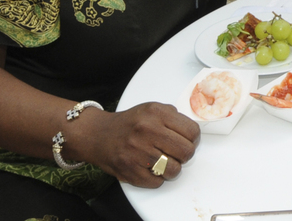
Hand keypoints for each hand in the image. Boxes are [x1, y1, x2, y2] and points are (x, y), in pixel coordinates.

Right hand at [70, 102, 198, 187]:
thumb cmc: (129, 123)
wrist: (98, 135)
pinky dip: (157, 178)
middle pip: (186, 152)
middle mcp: (147, 131)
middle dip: (185, 155)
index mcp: (156, 113)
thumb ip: (173, 116)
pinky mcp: (130, 171)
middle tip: (177, 153)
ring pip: (174, 170)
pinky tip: (151, 168)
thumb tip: (191, 132)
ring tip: (164, 162)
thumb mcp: (152, 108)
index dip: (194, 139)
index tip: (189, 141)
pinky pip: (157, 182)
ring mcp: (138, 152)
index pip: (192, 131)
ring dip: (172, 169)